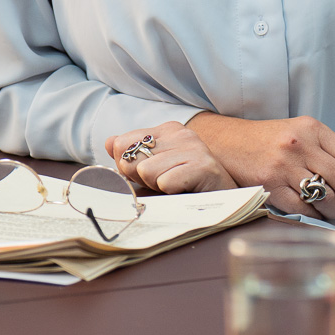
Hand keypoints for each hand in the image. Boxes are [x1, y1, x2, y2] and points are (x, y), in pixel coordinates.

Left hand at [104, 122, 238, 193]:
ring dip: (158, 186)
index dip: (127, 166)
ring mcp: (194, 148)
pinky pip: (165, 182)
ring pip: (146, 171)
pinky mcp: (203, 166)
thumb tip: (110, 141)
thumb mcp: (153, 171)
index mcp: (168, 130)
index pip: (123, 142)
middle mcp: (182, 133)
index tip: (148, 176)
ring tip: (177, 188)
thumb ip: (131, 157)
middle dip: (141, 178)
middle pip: (131, 158)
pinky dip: (171, 193)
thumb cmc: (186, 188)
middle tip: (164, 184)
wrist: (224, 203)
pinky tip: (187, 191)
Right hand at [187, 114, 334, 220]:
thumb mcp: (300, 132)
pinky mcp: (269, 185)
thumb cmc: (269, 140)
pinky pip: (302, 209)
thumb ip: (326, 150)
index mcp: (313, 129)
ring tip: (329, 212)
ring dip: (333, 212)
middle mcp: (300, 145)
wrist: (227, 142)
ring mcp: (284, 166)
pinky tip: (312, 214)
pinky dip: (313, 217)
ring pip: (325, 197)